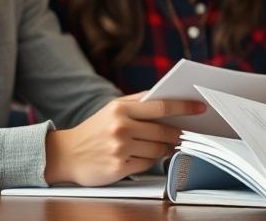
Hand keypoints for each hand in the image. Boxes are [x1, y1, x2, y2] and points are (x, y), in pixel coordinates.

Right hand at [44, 94, 205, 185]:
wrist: (64, 154)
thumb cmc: (94, 129)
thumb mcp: (113, 109)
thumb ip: (139, 102)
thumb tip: (169, 97)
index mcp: (121, 109)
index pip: (162, 107)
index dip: (184, 108)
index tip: (200, 108)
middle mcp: (121, 128)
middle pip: (163, 131)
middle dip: (178, 133)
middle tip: (186, 132)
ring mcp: (120, 149)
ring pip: (158, 149)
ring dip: (166, 148)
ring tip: (167, 145)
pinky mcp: (118, 167)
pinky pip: (147, 163)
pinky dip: (151, 160)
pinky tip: (148, 155)